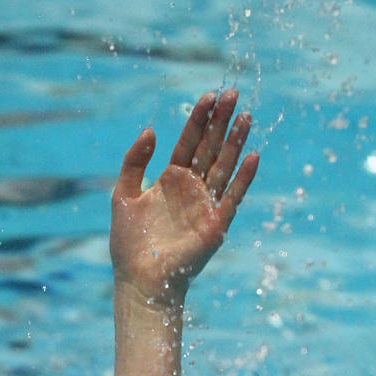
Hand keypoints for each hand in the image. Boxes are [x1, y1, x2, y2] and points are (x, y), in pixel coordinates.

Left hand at [110, 89, 258, 305]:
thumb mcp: (123, 195)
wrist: (140, 280)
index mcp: (171, 179)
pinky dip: (243, 178)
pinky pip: (232, 197)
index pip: (189, 142)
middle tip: (232, 94)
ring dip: (236, 142)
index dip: (198, 119)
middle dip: (221, 122)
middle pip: (210, 148)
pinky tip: (252, 156)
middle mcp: (191, 189)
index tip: (209, 96)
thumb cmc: (129, 243)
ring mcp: (205, 205)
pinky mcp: (216, 224)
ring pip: (224, 166)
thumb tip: (150, 130)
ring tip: (246, 116)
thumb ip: (134, 162)